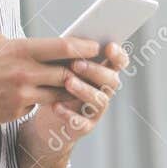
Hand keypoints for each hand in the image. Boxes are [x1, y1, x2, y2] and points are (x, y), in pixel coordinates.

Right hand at [0, 33, 102, 125]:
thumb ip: (17, 45)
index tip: (96, 47)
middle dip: (81, 73)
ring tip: (75, 88)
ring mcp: (20, 95)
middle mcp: (24, 73)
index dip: (84, 47)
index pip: (63, 47)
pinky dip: (37, 102)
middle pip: (66, 74)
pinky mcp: (13, 112)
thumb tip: (35, 46)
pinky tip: (33, 99)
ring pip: (57, 95)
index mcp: (20, 49)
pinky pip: (34, 107)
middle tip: (94, 71)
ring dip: (66, 92)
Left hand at [19, 40, 129, 156]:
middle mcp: (104, 91)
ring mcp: (96, 110)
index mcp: (101, 73)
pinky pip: (81, 122)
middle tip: (76, 64)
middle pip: (111, 80)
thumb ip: (70, 56)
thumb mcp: (61, 68)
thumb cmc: (55, 86)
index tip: (110, 46)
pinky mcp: (84, 127)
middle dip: (95, 71)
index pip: (118, 63)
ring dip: (84, 90)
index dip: (118, 55)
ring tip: (68, 82)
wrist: (48, 120)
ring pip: (99, 100)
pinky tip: (56, 105)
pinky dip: (68, 114)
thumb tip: (68, 40)